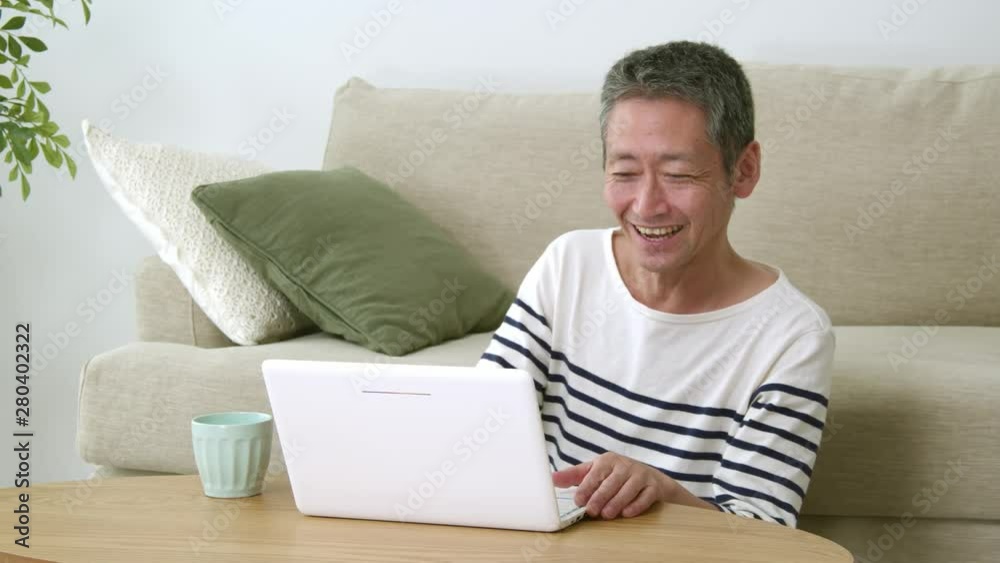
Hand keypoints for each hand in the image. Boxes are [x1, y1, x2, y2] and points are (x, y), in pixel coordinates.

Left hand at [551, 452, 672, 518]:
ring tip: (607, 515)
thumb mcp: (595, 471)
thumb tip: (551, 479)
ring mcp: (641, 475)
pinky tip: (626, 513)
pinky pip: (644, 497)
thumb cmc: (616, 475)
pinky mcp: (653, 486)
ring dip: (616, 503)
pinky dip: (635, 506)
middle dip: (600, 498)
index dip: (586, 488)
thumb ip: (574, 476)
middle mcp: (625, 465)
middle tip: (591, 511)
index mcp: (608, 460)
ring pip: (627, 490)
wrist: (650, 478)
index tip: (578, 501)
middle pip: (611, 483)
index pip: (595, 474)